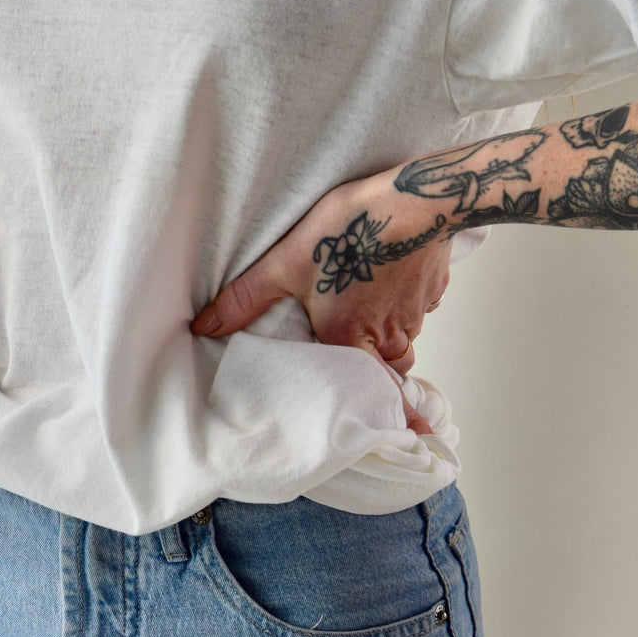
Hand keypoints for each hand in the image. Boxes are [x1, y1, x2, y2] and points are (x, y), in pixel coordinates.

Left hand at [191, 166, 452, 434]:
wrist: (416, 197)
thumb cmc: (352, 228)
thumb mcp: (287, 261)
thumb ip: (247, 299)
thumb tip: (205, 327)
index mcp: (353, 338)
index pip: (378, 394)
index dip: (397, 419)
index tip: (414, 439)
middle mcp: (389, 334)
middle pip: (389, 366)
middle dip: (378, 368)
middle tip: (364, 362)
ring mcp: (416, 311)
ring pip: (403, 337)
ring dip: (389, 332)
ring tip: (369, 311)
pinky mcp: (432, 287)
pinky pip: (418, 308)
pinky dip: (404, 301)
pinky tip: (388, 277)